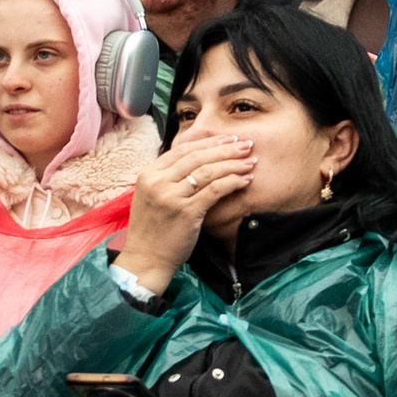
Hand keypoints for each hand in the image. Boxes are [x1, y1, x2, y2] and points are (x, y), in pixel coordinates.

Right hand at [116, 137, 257, 293]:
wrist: (146, 258)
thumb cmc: (153, 228)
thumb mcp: (152, 196)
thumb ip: (168, 177)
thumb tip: (198, 157)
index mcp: (148, 174)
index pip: (183, 149)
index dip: (209, 142)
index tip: (230, 139)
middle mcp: (157, 182)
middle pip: (197, 157)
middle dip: (226, 149)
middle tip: (247, 145)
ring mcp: (170, 197)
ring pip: (208, 171)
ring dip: (233, 164)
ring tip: (250, 161)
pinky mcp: (186, 212)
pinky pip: (214, 190)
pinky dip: (232, 182)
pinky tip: (245, 180)